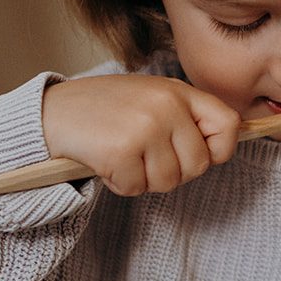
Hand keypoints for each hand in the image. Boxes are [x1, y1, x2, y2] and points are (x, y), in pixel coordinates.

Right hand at [41, 75, 241, 195]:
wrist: (52, 113)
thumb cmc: (105, 110)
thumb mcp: (151, 98)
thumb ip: (185, 117)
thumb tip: (220, 150)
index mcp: (177, 91)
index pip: (228, 125)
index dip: (218, 150)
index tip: (197, 154)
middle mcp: (166, 106)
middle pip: (198, 165)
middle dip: (173, 172)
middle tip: (145, 158)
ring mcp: (144, 128)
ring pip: (168, 181)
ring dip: (144, 179)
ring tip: (123, 155)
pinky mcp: (121, 151)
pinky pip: (137, 188)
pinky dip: (121, 184)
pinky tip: (106, 162)